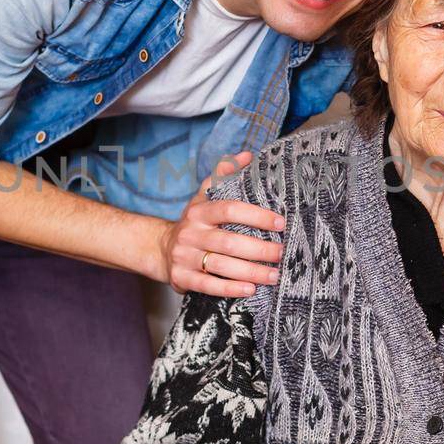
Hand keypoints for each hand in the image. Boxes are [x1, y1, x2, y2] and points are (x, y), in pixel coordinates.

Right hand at [158, 151, 284, 297]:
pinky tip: (251, 289)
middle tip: (282, 253)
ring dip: (251, 272)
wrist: (161, 249)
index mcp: (199, 211)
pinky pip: (208, 286)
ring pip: (221, 265)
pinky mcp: (181, 278)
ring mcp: (184, 256)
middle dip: (260, 249)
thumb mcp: (204, 196)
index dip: (256, 216)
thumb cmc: (195, 223)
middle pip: (229, 242)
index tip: (280, 223)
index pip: (230, 210)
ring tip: (274, 275)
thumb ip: (224, 175)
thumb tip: (247, 155)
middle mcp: (190, 233)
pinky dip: (231, 289)